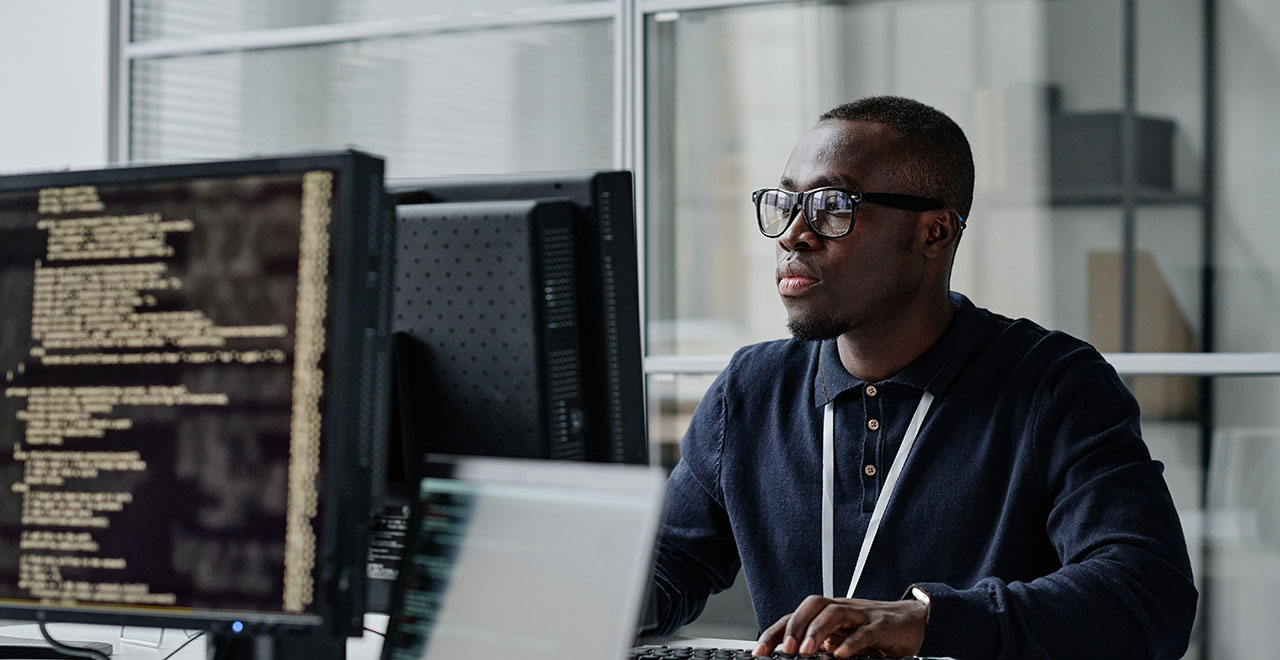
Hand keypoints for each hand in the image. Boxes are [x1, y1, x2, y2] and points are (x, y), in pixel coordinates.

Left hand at [752, 595, 926, 657]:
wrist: (913, 621)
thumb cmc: (873, 629)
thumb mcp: (842, 638)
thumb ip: (821, 646)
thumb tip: (793, 657)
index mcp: (828, 614)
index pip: (796, 617)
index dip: (775, 632)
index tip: (758, 652)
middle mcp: (842, 609)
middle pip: (812, 606)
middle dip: (794, 626)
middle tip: (783, 650)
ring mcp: (862, 615)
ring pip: (835, 613)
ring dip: (817, 631)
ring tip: (806, 651)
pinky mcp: (882, 626)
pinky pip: (865, 631)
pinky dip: (852, 643)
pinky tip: (841, 655)